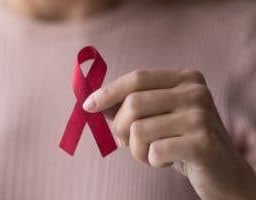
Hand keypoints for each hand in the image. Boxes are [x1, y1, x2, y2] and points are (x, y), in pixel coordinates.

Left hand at [82, 69, 255, 199]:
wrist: (222, 172)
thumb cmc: (182, 141)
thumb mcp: (158, 117)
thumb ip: (131, 106)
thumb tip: (95, 103)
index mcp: (185, 78)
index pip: (137, 78)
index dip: (108, 92)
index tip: (88, 105)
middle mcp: (195, 91)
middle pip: (133, 104)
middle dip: (120, 128)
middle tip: (125, 142)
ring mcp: (200, 116)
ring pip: (139, 130)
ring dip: (136, 149)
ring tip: (151, 153)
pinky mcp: (202, 143)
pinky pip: (153, 152)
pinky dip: (151, 161)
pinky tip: (166, 161)